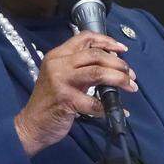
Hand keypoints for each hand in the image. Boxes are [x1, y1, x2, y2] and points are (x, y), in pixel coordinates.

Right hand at [14, 31, 136, 155]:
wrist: (32, 125)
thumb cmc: (50, 102)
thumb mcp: (62, 77)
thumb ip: (81, 68)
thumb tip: (112, 64)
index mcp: (58, 56)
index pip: (84, 38)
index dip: (106, 41)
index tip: (122, 50)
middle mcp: (58, 64)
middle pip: (95, 54)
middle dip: (118, 64)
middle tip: (131, 75)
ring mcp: (61, 81)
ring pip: (97, 72)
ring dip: (119, 79)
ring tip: (130, 86)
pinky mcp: (66, 100)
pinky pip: (95, 102)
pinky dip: (111, 107)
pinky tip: (120, 112)